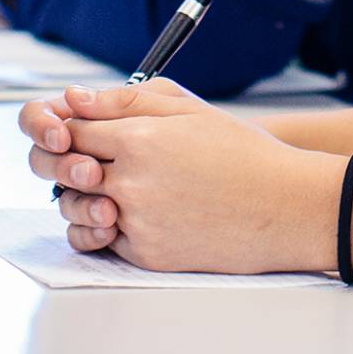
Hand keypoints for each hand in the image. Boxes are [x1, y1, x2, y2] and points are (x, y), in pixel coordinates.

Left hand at [23, 79, 340, 272]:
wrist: (284, 207)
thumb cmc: (242, 152)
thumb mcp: (187, 109)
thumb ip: (126, 100)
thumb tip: (74, 98)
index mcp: (138, 140)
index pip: (74, 130)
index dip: (74, 127)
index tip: (83, 129)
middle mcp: (130, 183)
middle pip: (68, 170)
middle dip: (71, 161)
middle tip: (92, 158)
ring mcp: (137, 223)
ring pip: (79, 209)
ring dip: (86, 196)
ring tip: (116, 186)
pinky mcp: (147, 256)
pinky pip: (105, 240)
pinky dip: (111, 225)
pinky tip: (139, 210)